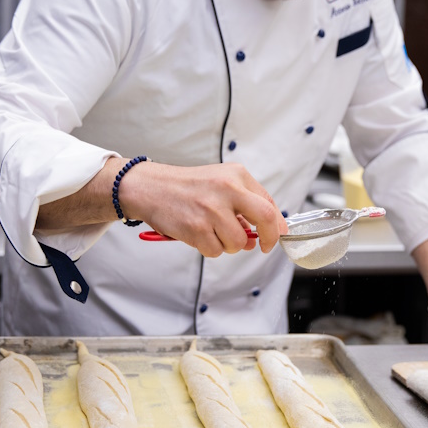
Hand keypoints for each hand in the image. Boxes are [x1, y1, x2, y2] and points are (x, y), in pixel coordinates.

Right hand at [117, 161, 287, 256]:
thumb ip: (243, 205)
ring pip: (238, 242)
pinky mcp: (196, 228)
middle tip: (263, 246)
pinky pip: (216, 251)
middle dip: (269, 237)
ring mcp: (212, 210)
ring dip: (228, 244)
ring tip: (211, 231)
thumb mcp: (220, 182)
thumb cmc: (186, 186)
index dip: (277, 224)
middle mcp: (227, 189)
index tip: (277, 234)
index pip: (268, 202)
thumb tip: (258, 234)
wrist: (150, 188)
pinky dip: (209, 248)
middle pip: (266, 218)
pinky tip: (198, 234)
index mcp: (236, 176)